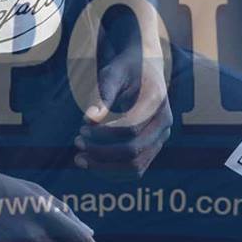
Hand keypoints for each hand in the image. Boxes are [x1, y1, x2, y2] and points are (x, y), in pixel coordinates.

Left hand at [75, 42, 171, 175]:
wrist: (144, 69)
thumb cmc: (125, 69)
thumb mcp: (113, 73)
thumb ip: (103, 94)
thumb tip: (89, 119)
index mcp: (156, 101)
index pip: (130, 128)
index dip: (103, 134)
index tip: (82, 127)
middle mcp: (164, 122)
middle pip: (134, 151)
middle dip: (101, 152)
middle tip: (77, 142)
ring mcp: (161, 137)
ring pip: (136, 167)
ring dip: (105, 168)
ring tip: (79, 159)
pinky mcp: (153, 147)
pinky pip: (136, 170)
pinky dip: (112, 172)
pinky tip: (91, 164)